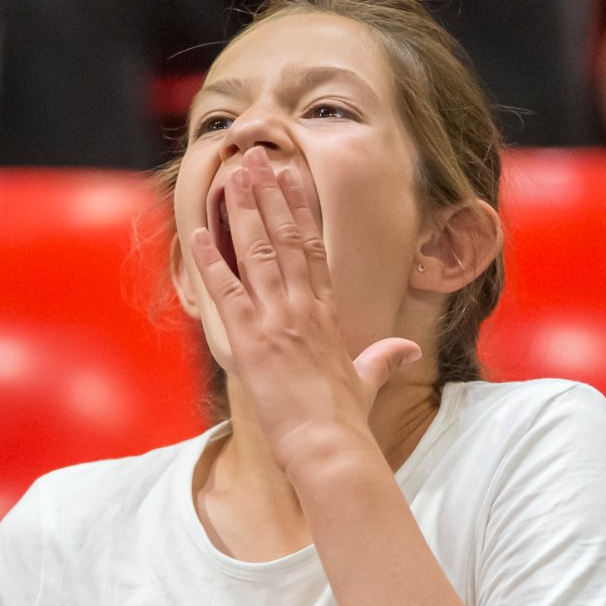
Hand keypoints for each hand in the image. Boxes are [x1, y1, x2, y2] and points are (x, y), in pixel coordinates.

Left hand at [187, 147, 421, 476]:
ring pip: (258, 252)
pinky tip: (196, 232)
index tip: (291, 179)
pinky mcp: (251, 341)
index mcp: (327, 315)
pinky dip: (210, 260)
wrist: (331, 447)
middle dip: (269, 194)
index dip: (301, 211)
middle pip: (285, 238)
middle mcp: (303, 309)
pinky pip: (226, 291)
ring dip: (242, 211)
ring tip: (232, 175)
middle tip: (256, 158)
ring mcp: (277, 321)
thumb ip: (384, 359)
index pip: (313, 251)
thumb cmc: (347, 421)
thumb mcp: (368, 382)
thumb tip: (408, 349)